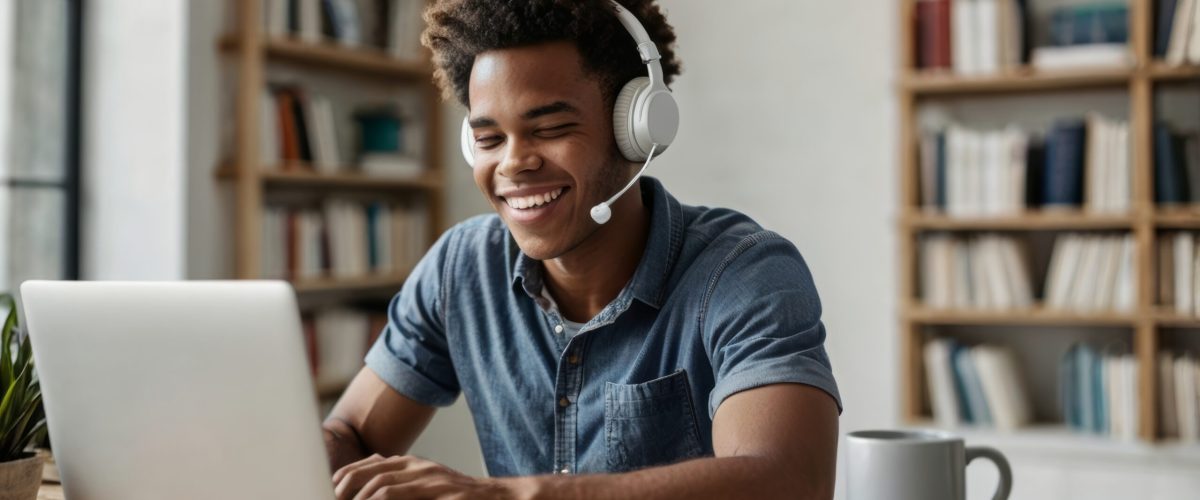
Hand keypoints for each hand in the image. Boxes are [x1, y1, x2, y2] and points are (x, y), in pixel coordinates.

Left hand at [332, 454, 513, 499]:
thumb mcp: (428, 489)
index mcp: (412, 464)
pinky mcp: (440, 490)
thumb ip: (403, 488)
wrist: (501, 498)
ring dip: (358, 498)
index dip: (344, 478)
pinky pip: (399, 494)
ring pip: (380, 483)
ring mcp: (430, 477)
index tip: (328, 490)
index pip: (368, 465)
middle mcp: (419, 466)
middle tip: (330, 498)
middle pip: (369, 471)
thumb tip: (370, 493)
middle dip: (343, 488)